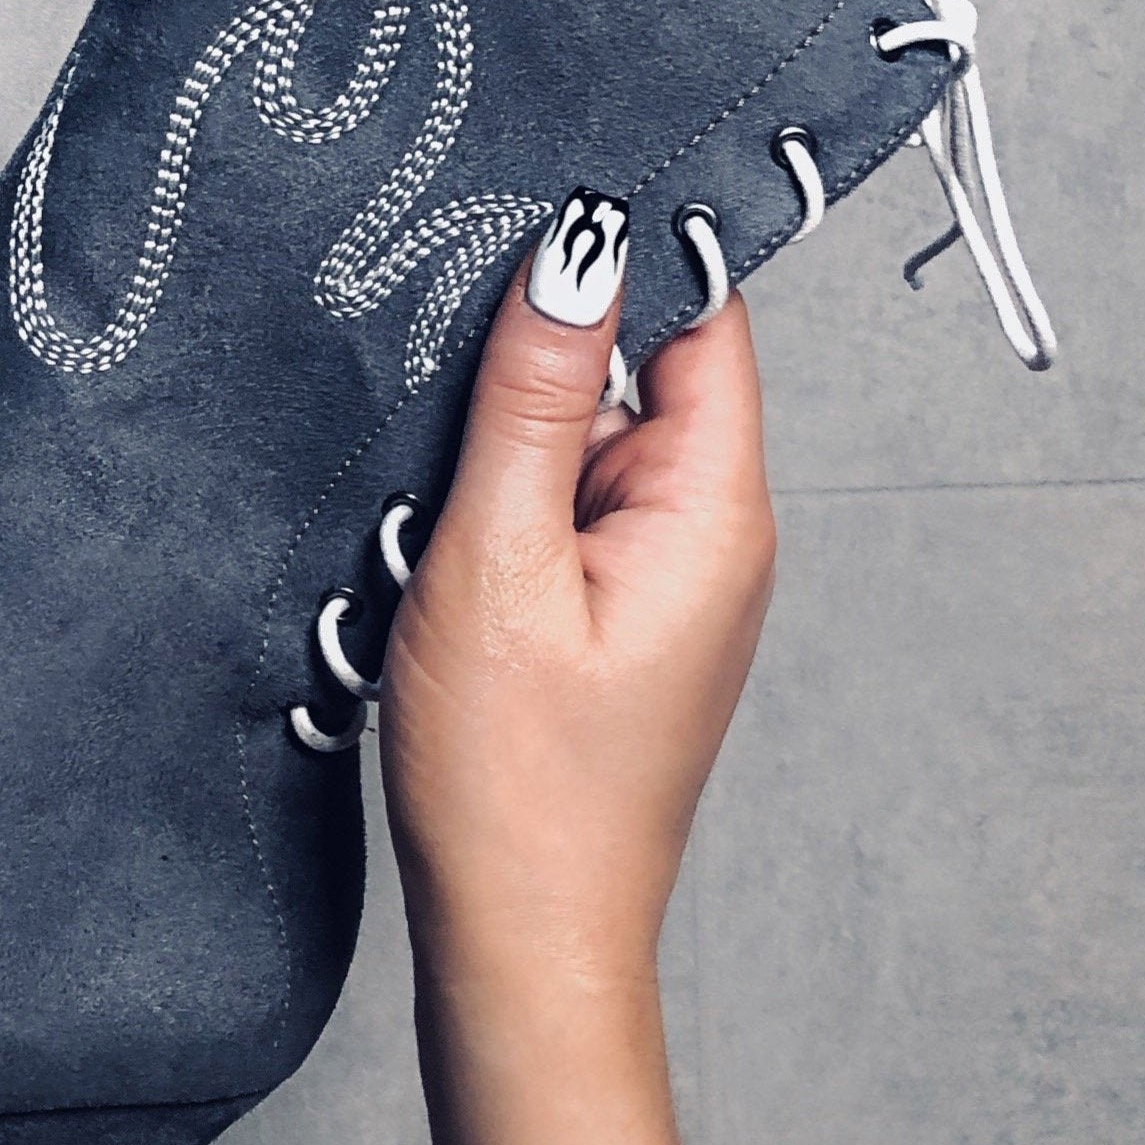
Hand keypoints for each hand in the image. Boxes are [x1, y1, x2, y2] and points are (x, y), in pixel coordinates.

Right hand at [381, 206, 776, 999]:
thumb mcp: (497, 561)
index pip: (703, 315)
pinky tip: (435, 533)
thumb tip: (574, 248)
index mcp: (715, 510)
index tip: (526, 204)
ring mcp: (668, 578)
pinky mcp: (618, 614)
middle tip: (431, 355)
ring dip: (505, 439)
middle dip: (539, 349)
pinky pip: (567, 506)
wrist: (519, 940)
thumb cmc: (513, 782)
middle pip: (642, 367)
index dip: (626, 246)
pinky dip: (501, 500)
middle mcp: (714, 533)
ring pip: (591, 439)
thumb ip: (532, 401)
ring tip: (428, 488)